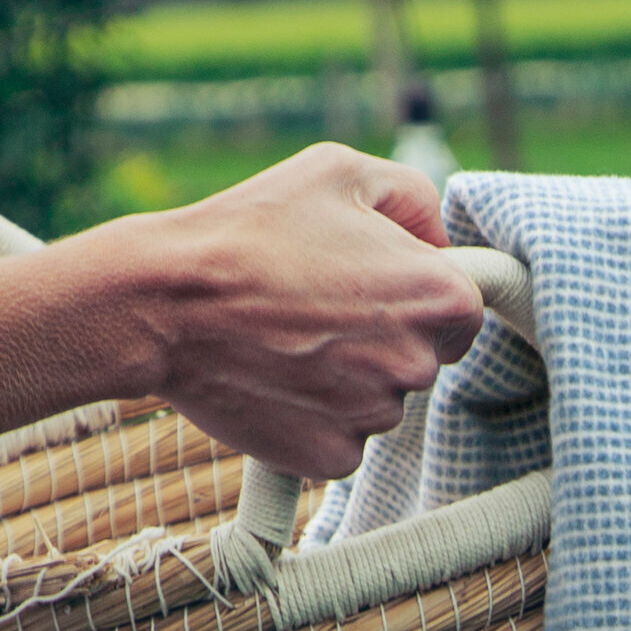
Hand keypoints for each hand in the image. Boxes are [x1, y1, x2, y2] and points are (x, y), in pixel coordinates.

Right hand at [119, 143, 487, 477]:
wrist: (168, 303)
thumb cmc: (253, 229)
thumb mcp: (340, 172)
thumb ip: (414, 197)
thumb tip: (443, 240)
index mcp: (440, 296)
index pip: (462, 310)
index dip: (417, 294)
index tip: (372, 286)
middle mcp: (419, 366)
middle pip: (420, 360)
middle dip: (382, 337)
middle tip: (316, 306)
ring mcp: (377, 419)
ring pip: (379, 402)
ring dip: (347, 379)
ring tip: (287, 338)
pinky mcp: (335, 458)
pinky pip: (342, 438)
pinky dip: (316, 417)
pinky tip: (276, 379)